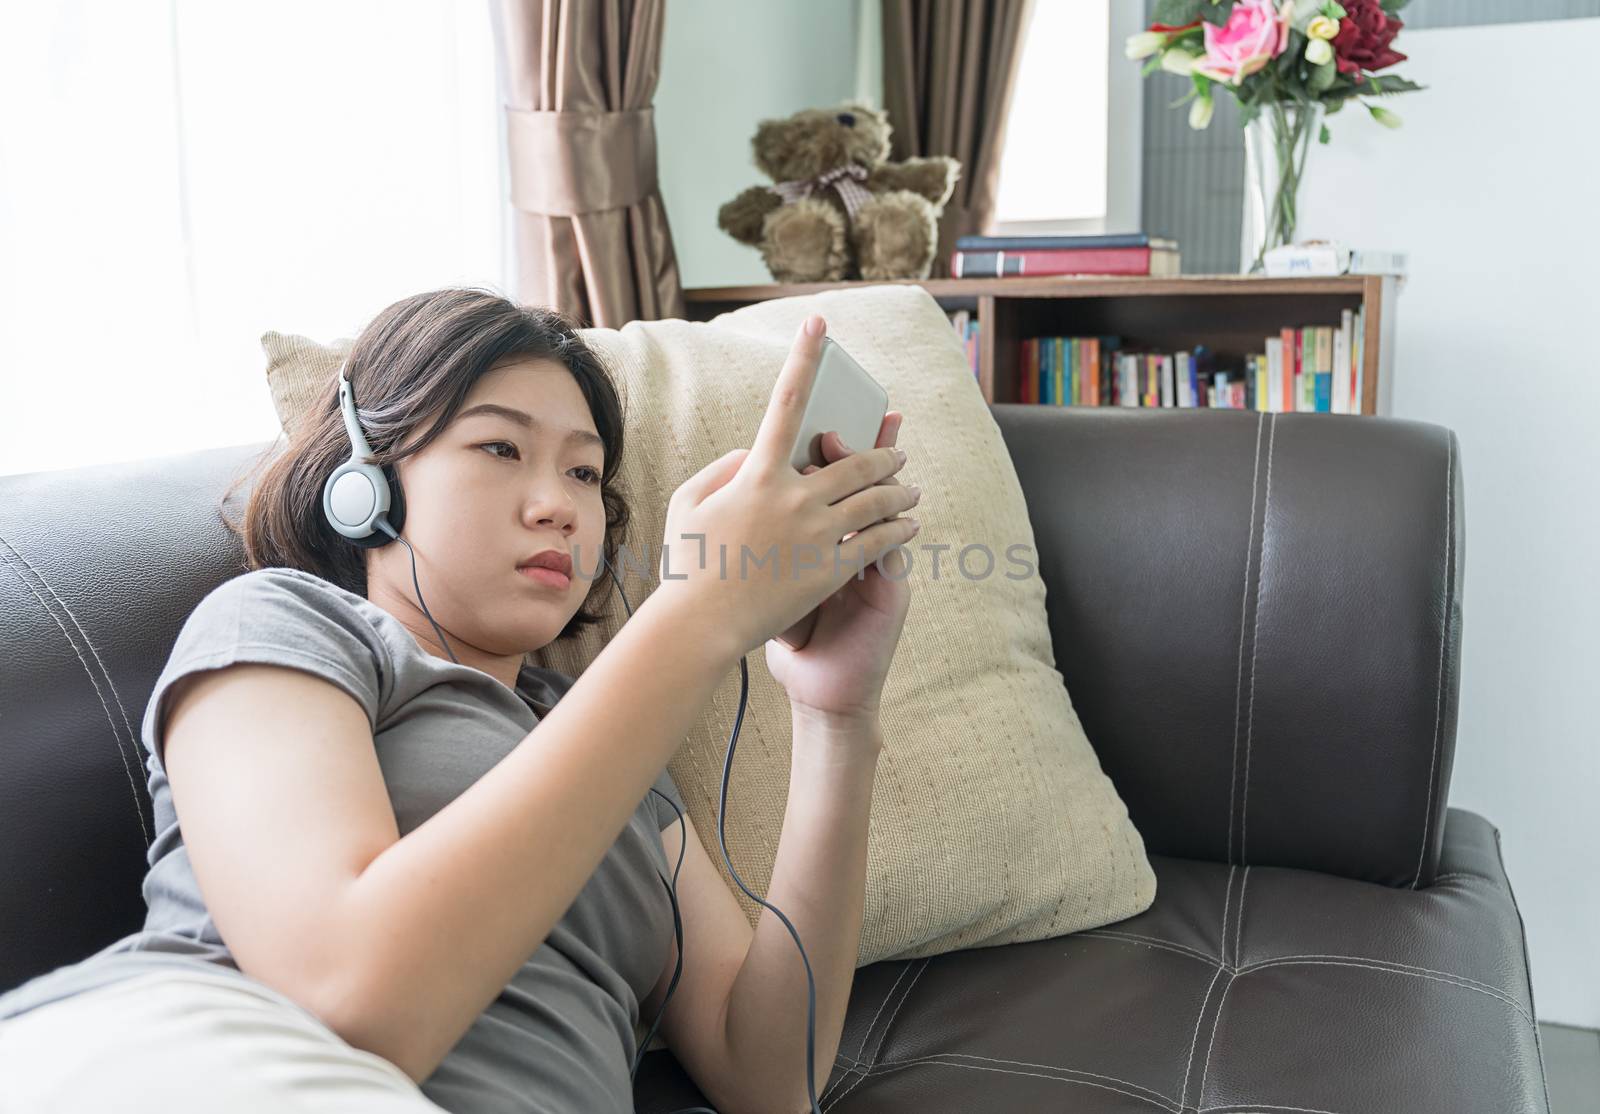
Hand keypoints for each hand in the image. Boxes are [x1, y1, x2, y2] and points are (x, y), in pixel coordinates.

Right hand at [651, 315, 920, 661]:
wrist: (701, 625)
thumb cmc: (687, 564)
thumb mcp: (688, 503)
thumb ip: (723, 467)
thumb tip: (756, 451)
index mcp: (758, 475)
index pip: (786, 403)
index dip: (803, 358)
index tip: (818, 322)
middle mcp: (794, 497)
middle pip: (855, 461)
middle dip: (883, 454)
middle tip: (896, 454)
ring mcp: (818, 534)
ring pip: (877, 499)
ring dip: (899, 490)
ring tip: (910, 490)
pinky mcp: (833, 568)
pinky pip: (881, 539)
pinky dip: (900, 528)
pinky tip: (910, 526)